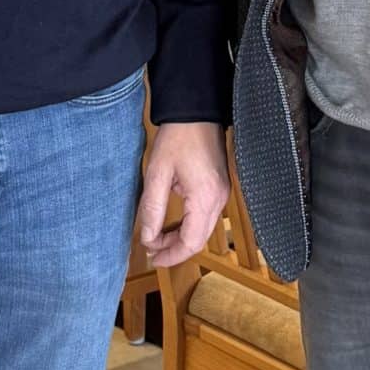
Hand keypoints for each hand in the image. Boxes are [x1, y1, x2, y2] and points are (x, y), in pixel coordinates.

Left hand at [138, 122, 229, 268]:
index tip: (152, 257)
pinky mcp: (219, 187)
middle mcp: (218, 199)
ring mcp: (222, 193)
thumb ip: (152, 208)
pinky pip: (206, 216)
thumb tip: (147, 237)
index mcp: (204, 198)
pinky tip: (173, 223)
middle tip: (152, 251)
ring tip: (157, 238)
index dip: (171, 255)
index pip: (191, 242)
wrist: (196, 111)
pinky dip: (189, 225)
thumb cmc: (177, 137)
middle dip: (175, 249)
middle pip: (199, 239)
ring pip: (203, 230)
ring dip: (181, 238)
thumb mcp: (157, 173)